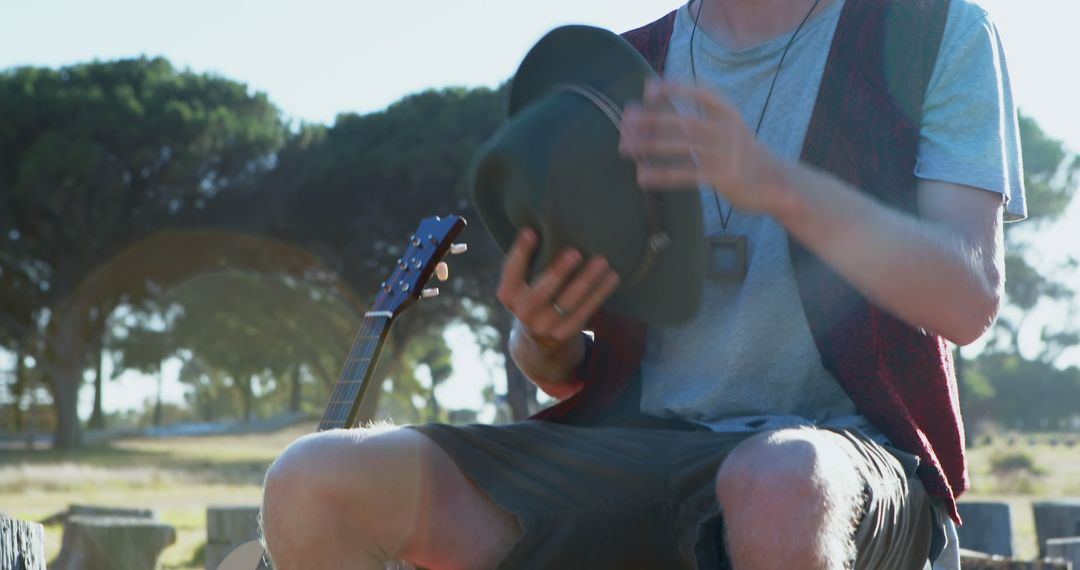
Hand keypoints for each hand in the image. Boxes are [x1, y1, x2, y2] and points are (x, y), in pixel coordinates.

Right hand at [496, 228, 619, 352]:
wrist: (539, 337)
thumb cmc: (534, 291)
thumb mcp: (523, 281)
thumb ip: (532, 259)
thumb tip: (549, 219)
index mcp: (508, 294)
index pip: (511, 271)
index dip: (520, 252)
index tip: (531, 231)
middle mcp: (523, 312)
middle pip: (540, 292)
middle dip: (557, 272)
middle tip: (575, 252)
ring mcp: (544, 326)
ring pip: (567, 303)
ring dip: (587, 281)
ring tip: (602, 262)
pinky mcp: (565, 333)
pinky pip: (585, 312)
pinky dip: (600, 294)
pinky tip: (612, 277)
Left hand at [618, 79, 786, 213]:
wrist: (774, 182)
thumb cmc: (740, 152)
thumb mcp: (727, 128)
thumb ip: (699, 115)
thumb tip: (661, 98)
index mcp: (729, 114)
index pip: (702, 94)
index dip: (676, 89)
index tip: (649, 90)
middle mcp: (729, 130)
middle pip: (686, 122)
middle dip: (654, 120)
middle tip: (627, 121)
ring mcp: (728, 154)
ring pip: (683, 147)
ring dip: (652, 146)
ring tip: (626, 148)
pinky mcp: (724, 177)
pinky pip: (688, 175)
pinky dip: (663, 175)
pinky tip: (642, 177)